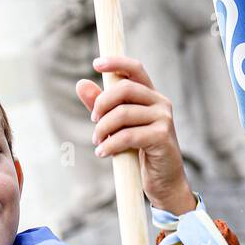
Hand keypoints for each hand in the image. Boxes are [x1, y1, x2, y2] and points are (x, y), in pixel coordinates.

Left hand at [75, 54, 194, 214]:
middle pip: (125, 88)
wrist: (164, 181)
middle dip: (102, 103)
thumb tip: (81, 83)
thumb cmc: (141, 151)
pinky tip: (103, 152)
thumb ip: (101, 105)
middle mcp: (160, 102)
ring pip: (123, 113)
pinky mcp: (162, 137)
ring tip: (97, 141)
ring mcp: (164, 118)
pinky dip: (110, 144)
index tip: (96, 63)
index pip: (135, 68)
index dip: (116, 62)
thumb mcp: (118, 126)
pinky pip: (128, 135)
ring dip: (102, 129)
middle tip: (93, 120)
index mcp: (150, 95)